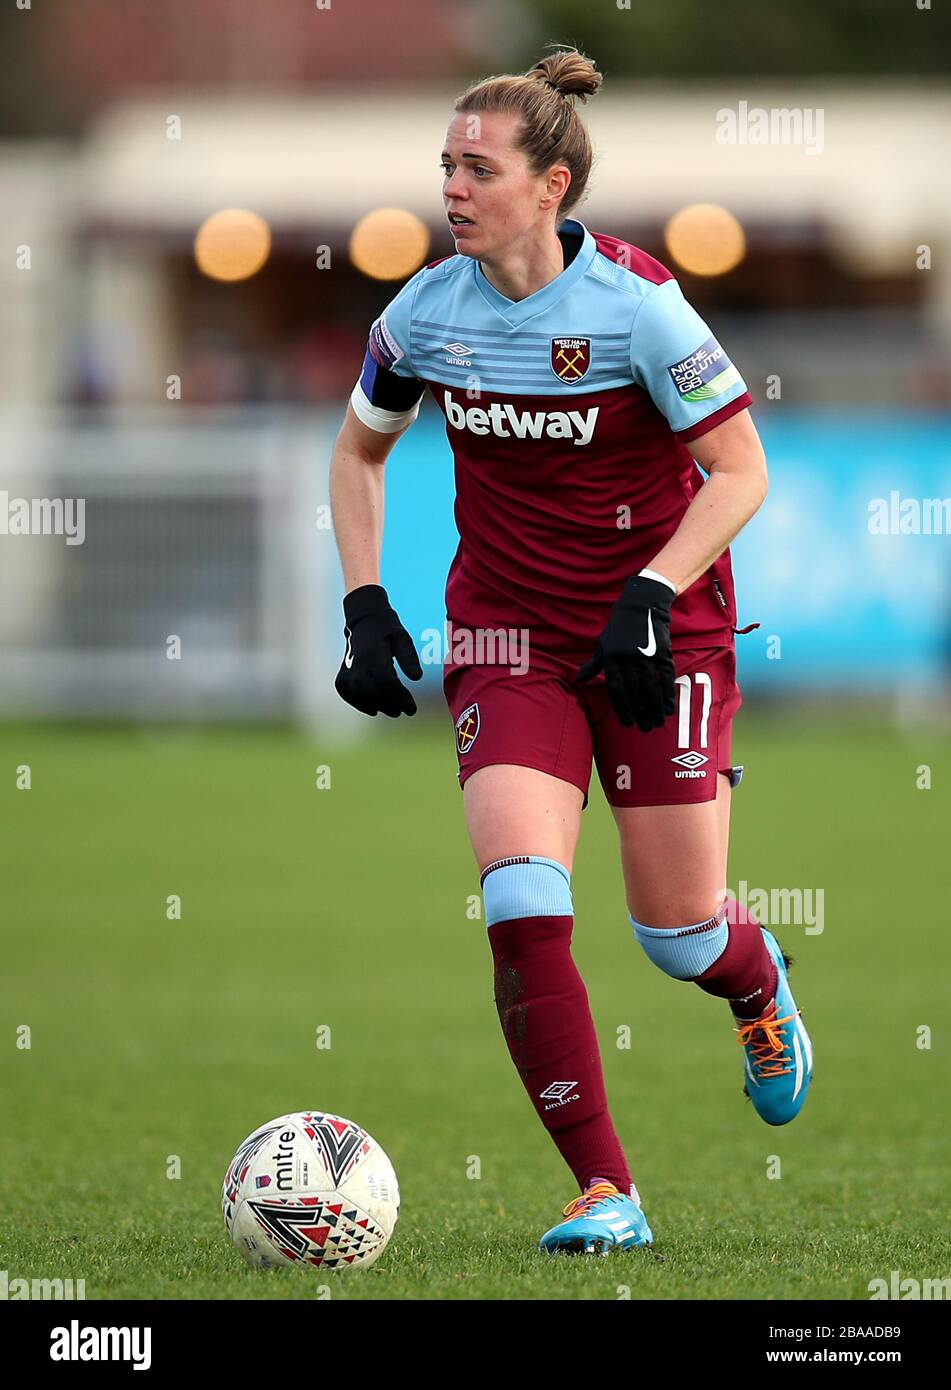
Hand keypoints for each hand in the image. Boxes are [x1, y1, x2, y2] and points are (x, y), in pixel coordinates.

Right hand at [334, 584, 422, 716]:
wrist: (363, 621)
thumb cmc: (386, 630)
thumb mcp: (402, 638)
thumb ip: (409, 657)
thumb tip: (416, 677)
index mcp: (373, 654)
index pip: (388, 682)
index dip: (401, 698)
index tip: (412, 708)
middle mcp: (357, 664)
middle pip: (375, 693)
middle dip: (392, 705)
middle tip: (404, 710)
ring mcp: (347, 672)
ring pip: (362, 697)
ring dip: (379, 706)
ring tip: (393, 709)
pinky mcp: (341, 678)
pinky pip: (350, 696)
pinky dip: (362, 705)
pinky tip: (374, 708)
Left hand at [576, 572, 676, 730]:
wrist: (641, 607)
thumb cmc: (618, 629)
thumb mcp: (602, 645)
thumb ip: (593, 665)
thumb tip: (579, 680)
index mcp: (612, 660)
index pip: (616, 691)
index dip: (623, 709)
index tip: (628, 723)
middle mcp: (628, 660)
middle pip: (635, 693)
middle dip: (641, 713)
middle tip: (645, 728)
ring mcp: (646, 657)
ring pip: (651, 688)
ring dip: (655, 708)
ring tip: (657, 722)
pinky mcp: (662, 653)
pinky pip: (666, 678)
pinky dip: (667, 694)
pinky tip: (668, 707)